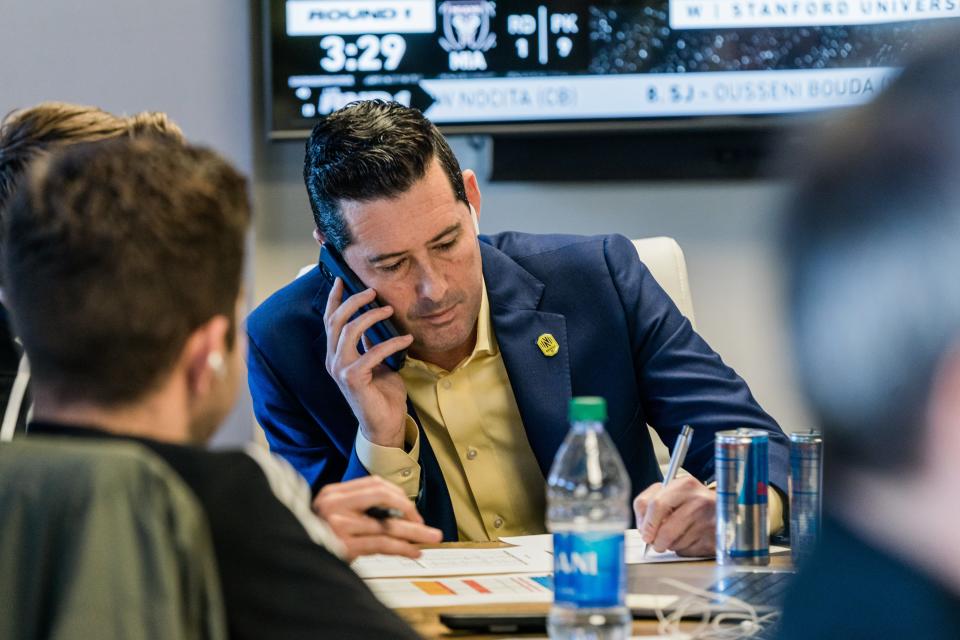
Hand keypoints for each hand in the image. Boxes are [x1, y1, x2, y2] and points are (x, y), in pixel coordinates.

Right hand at [312, 476, 442, 560]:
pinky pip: (382, 544)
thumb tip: (398, 515)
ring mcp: (338, 525)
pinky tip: (413, 552)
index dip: (398, 496)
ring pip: (387, 525)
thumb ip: (357, 509)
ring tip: (431, 538)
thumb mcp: (332, 515)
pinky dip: (402, 548)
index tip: (411, 510)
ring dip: (414, 533)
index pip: (375, 484)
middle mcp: (334, 505)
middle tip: (426, 525)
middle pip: (383, 498)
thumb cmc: (316, 538)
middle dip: (410, 511)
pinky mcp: (344, 546)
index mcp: (333, 493)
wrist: (290, 558)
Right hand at [324, 278, 413, 448]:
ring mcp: (341, 370)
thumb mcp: (376, 361)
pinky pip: (371, 353)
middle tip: (372, 291)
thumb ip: (370, 343)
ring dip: (371, 317)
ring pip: (349, 332)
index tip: (342, 279)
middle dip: (352, 301)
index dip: (335, 298)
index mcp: (335, 354)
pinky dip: (391, 343)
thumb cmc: (381, 393)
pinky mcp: (354, 380)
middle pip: (336, 321)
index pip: (330, 320)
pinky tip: (406, 339)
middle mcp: (333, 360)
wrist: (385, 423)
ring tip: (389, 310)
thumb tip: (375, 318)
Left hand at [633, 475, 715, 556]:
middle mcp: (699, 500)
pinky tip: (690, 539)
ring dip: (669, 545)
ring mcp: (708, 520)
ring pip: (675, 542)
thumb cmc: (694, 503)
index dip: (645, 522)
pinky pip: (688, 550)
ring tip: (676, 536)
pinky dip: (683, 549)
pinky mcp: (714, 538)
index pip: (654, 504)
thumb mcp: (674, 494)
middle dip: (654, 539)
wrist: (725, 511)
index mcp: (684, 484)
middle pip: (664, 529)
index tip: (644, 531)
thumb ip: (653, 504)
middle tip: (653, 542)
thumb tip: (643, 529)